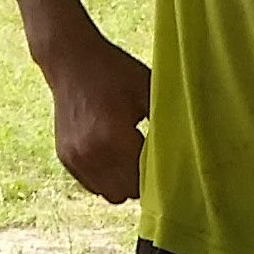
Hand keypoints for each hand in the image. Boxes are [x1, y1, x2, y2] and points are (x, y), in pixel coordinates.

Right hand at [42, 24, 150, 206]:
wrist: (70, 60)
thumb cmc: (113, 71)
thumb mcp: (146, 89)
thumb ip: (165, 120)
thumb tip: (187, 145)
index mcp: (113, 137)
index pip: (144, 179)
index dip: (158, 175)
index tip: (166, 163)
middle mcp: (91, 153)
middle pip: (127, 193)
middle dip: (141, 182)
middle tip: (151, 162)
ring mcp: (75, 158)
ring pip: (109, 194)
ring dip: (122, 183)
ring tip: (131, 159)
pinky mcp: (65, 158)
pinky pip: (92, 185)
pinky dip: (105, 178)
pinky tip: (114, 155)